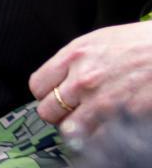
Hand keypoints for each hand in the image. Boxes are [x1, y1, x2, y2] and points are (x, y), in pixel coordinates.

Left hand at [35, 20, 151, 136]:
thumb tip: (61, 77)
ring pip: (69, 129)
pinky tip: (106, 127)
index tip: (52, 97)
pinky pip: (98, 136)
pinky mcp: (122, 117)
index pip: (37, 86)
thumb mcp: (98, 42)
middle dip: (57, 114)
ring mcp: (102, 101)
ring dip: (76, 128)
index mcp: (73, 56)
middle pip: (48, 111)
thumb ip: (75, 60)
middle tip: (68, 113)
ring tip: (87, 122)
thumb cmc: (140, 44)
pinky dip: (99, 136)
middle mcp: (82, 79)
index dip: (44, 94)